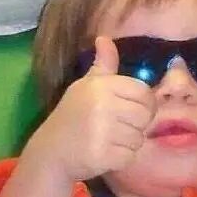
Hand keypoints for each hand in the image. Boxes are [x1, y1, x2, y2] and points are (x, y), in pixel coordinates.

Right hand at [31, 36, 155, 180]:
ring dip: (128, 143)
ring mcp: (103, 132)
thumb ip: (103, 64)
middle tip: (116, 127)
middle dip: (136, 125)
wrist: (51, 151)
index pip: (144, 93)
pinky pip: (130, 156)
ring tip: (108, 140)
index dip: (145, 104)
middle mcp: (103, 106)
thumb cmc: (73, 115)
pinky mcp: (103, 156)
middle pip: (145, 116)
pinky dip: (122, 158)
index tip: (131, 110)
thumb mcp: (86, 85)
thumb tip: (104, 38)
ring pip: (139, 138)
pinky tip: (105, 153)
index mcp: (102, 86)